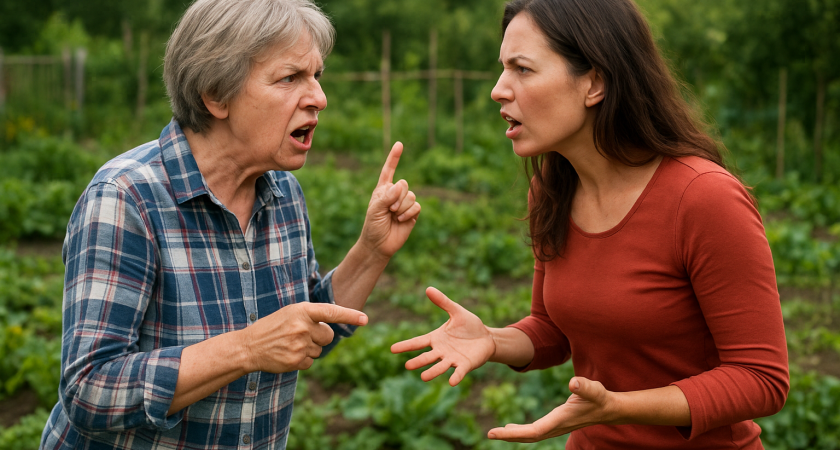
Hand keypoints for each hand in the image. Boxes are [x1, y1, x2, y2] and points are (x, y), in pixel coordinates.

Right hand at [242, 302, 367, 372]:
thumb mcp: (290, 313)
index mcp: (302, 311)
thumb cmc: (272, 327)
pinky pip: (311, 362)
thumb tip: (332, 327)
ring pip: (319, 350)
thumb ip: (311, 316)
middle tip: (301, 335)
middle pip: (328, 336)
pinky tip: (288, 354)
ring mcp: (300, 345)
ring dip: (309, 349)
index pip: (331, 312)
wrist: (249, 347)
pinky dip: (302, 360)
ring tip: (290, 344)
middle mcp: (303, 327)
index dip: (349, 315)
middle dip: (320, 337)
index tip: (365, 319)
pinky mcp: (296, 361)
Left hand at [360, 142, 420, 258]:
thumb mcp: (375, 209)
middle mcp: (395, 194)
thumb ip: (387, 196)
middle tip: (389, 210)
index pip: (388, 170)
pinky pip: (416, 206)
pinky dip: (408, 213)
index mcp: (383, 189)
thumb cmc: (373, 226)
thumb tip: (401, 185)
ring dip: (401, 207)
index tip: (399, 144)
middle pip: (404, 184)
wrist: (379, 244)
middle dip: (397, 197)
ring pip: (411, 196)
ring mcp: (404, 204)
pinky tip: (400, 221)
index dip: (394, 157)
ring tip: (393, 217)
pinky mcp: (412, 214)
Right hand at [391, 287, 495, 385]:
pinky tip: (451, 382)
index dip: (406, 346)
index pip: (418, 342)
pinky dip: (455, 377)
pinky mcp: (465, 365)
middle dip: (418, 361)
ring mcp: (452, 359)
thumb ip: (443, 302)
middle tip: (407, 366)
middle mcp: (442, 351)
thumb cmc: (470, 325)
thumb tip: (428, 288)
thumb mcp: (456, 311)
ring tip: (423, 377)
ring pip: (440, 367)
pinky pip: (458, 372)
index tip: (392, 349)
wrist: (487, 338)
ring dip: (432, 372)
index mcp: (437, 338)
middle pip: (427, 357)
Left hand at [488, 377, 615, 441]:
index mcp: (560, 420)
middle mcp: (556, 427)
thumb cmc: (600, 397)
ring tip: (497, 433)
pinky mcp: (556, 424)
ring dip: (514, 435)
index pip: (532, 431)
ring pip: (531, 435)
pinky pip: (535, 431)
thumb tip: (573, 382)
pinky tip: (512, 429)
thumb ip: (584, 386)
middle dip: (509, 436)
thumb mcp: (594, 389)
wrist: (610, 409)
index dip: (513, 433)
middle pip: (528, 436)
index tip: (495, 432)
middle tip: (490, 434)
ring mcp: (556, 427)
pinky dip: (522, 431)